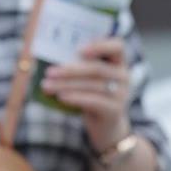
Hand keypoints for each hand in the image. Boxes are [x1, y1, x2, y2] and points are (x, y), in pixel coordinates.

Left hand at [42, 34, 132, 154]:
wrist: (106, 125)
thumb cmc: (94, 96)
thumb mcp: (91, 79)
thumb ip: (80, 66)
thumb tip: (49, 61)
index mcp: (118, 62)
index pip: (117, 46)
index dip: (100, 45)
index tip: (79, 50)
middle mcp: (123, 76)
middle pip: (96, 69)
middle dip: (70, 70)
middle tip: (49, 72)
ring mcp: (121, 94)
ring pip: (91, 85)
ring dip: (66, 85)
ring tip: (47, 86)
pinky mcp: (114, 110)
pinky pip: (93, 101)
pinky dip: (75, 98)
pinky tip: (60, 97)